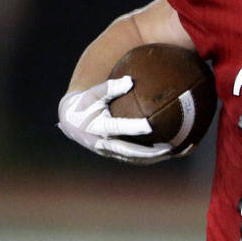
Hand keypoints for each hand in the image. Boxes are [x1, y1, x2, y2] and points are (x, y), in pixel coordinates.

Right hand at [57, 77, 174, 164]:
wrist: (70, 121)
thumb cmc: (85, 103)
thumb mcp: (93, 93)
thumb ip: (110, 87)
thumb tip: (130, 81)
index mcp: (97, 126)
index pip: (118, 128)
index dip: (133, 128)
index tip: (150, 125)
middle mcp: (102, 142)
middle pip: (128, 150)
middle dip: (148, 151)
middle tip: (168, 147)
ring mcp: (107, 151)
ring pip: (132, 158)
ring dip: (151, 158)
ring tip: (171, 153)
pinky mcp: (111, 155)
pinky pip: (131, 159)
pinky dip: (147, 158)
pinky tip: (163, 154)